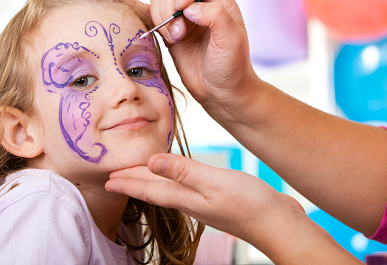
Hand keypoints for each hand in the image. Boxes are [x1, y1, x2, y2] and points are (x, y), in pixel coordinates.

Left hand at [105, 153, 361, 263]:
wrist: (278, 224)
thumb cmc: (250, 204)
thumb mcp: (214, 182)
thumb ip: (183, 171)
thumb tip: (152, 163)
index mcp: (187, 197)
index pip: (150, 188)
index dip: (128, 182)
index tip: (108, 178)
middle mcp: (191, 201)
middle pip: (156, 190)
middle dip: (134, 182)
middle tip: (115, 177)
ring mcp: (204, 202)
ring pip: (169, 189)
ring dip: (151, 182)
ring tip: (139, 176)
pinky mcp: (217, 198)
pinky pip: (186, 187)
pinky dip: (174, 180)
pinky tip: (178, 178)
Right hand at [149, 0, 260, 116]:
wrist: (221, 93)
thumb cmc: (232, 66)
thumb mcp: (232, 39)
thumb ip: (215, 16)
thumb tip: (188, 7)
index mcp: (217, 0)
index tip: (183, 7)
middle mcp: (197, 5)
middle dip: (169, 8)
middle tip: (179, 34)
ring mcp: (181, 20)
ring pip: (158, 1)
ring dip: (160, 18)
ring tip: (173, 40)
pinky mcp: (167, 34)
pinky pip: (148, 15)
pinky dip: (135, 7)